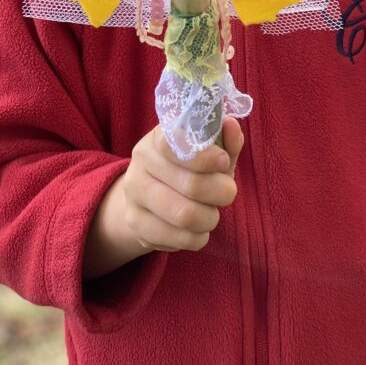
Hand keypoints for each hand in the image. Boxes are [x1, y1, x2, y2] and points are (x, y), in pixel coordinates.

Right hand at [121, 117, 243, 253]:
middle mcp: (140, 164)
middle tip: (228, 192)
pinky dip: (198, 237)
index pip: (175, 144)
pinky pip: (178, 239)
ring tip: (213, 213)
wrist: (147, 198)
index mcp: (156, 139)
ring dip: (210, 218)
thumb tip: (232, 126)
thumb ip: (224, 141)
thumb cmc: (187, 170)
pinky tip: (199, 229)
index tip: (224, 162)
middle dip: (221, 192)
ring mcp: (133, 196)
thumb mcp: (207, 153)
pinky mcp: (135, 224)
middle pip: (189, 185)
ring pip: (184, 215)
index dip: (204, 156)